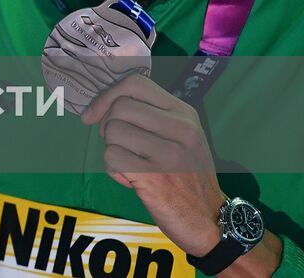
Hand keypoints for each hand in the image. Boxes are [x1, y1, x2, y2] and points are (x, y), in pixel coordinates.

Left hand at [81, 73, 223, 255]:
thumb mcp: (181, 137)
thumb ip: (150, 116)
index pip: (136, 83)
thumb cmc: (187, 175)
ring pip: (112, 131)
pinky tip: (130, 179)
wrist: (208, 219)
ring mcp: (169, 153)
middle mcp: (181, 129)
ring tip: (130, 165)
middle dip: (108, 126)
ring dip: (111, 150)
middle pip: (120, 107)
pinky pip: (111, 157)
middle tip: (120, 146)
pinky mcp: (154, 177)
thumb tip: (102, 105)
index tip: (94, 114)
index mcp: (184, 114)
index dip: (108, 96)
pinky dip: (112, 169)